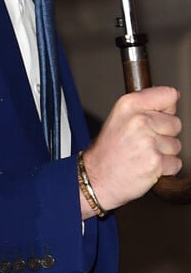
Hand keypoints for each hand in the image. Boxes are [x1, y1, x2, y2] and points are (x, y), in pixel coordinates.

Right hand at [82, 86, 182, 214]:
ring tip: (141, 154)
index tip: (156, 117)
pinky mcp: (156, 162)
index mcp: (129, 104)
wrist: (95, 177)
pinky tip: (145, 166)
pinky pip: (176, 163)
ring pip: (176, 145)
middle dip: (164, 134)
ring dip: (163, 153)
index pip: (169, 95)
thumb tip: (171, 100)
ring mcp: (148, 141)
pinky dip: (164, 168)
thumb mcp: (118, 118)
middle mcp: (139, 120)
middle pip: (176, 123)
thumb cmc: (106, 151)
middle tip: (142, 142)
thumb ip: (143, 107)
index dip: (165, 109)